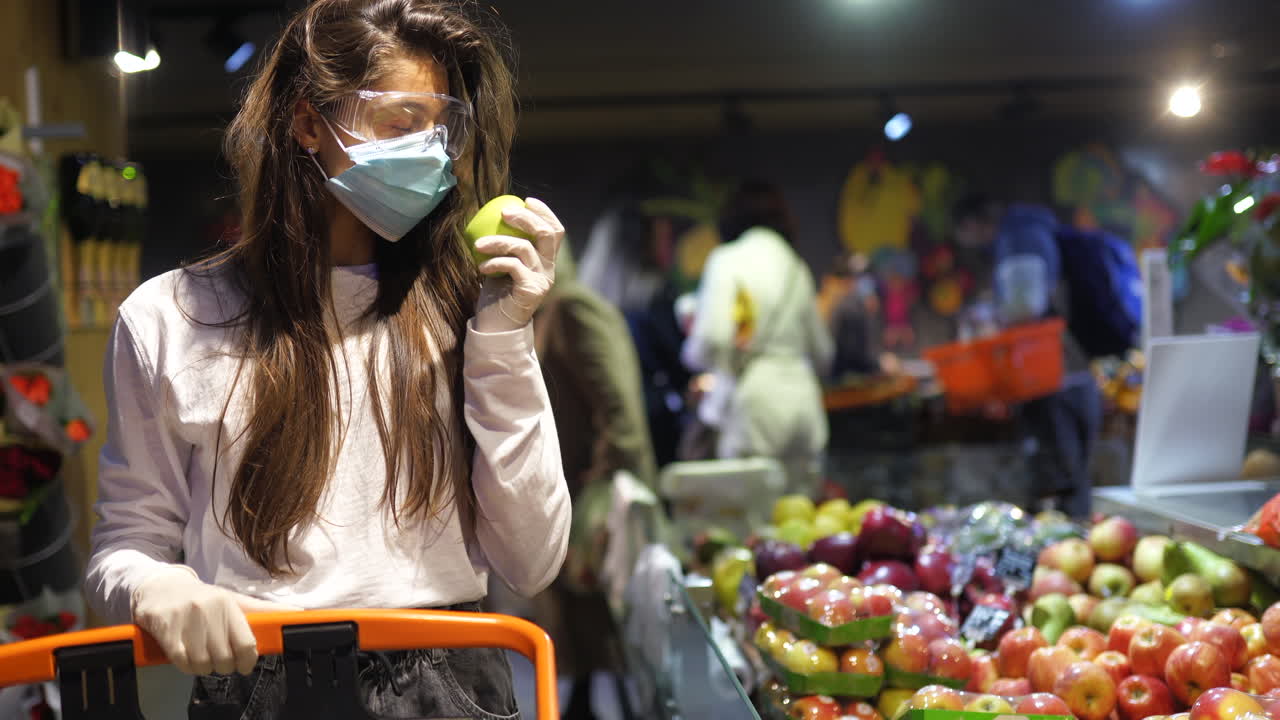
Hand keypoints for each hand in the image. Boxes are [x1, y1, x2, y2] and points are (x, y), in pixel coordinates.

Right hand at [132, 566, 300, 675]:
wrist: (160, 586)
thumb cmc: (202, 598)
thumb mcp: (232, 599)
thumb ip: (262, 610)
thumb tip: (296, 613)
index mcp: (229, 604)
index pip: (247, 643)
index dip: (248, 661)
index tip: (245, 665)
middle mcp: (208, 610)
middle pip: (224, 658)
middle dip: (224, 666)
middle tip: (220, 661)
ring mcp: (185, 620)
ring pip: (202, 664)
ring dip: (203, 667)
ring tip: (202, 657)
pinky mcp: (165, 629)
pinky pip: (181, 662)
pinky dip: (186, 665)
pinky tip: (186, 655)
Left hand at [474, 197, 562, 332]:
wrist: (495, 327)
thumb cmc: (495, 294)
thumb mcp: (502, 264)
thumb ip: (507, 245)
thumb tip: (494, 215)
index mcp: (546, 261)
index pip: (555, 231)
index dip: (544, 212)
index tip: (526, 200)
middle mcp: (548, 269)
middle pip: (547, 234)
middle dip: (526, 218)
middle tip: (504, 212)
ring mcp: (542, 280)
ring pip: (525, 248)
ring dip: (498, 241)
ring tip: (478, 245)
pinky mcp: (531, 291)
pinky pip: (513, 266)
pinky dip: (495, 262)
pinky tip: (481, 267)